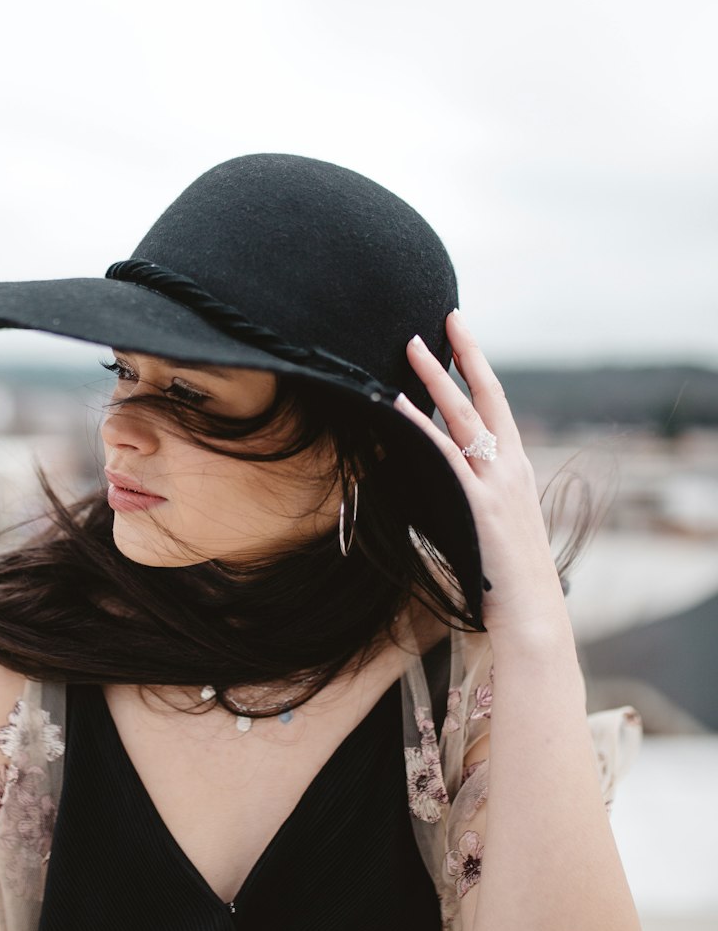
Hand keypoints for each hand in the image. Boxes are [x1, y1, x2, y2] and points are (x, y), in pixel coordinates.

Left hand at [394, 310, 566, 641]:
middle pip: (487, 397)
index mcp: (516, 469)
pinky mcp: (479, 505)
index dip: (480, 368)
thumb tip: (431, 481)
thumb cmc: (504, 577)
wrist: (530, 613)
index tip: (463, 335)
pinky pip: (445, 455)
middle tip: (445, 317)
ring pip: (464, 417)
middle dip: (466, 354)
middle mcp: (511, 467)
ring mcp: (497, 484)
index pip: (497, 406)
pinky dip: (421, 426)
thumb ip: (467, 497)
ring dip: (437, 379)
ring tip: (412, 346)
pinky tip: (400, 404)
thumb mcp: (489, 525)